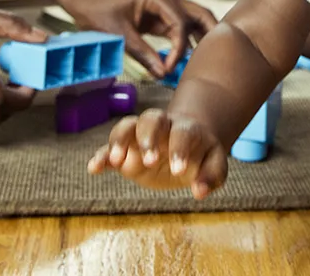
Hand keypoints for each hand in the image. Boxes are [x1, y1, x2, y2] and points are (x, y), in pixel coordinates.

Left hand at [65, 0, 216, 77]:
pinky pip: (178, 28)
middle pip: (200, 14)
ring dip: (199, 39)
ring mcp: (163, 6)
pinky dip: (184, 42)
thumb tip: (163, 73)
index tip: (169, 70)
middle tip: (215, 58)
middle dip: (210, 34)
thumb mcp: (119, 34)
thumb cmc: (96, 11)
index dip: (179, 49)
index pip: (181, 24)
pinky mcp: (157, 16)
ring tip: (204, 62)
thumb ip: (143, 53)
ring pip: (192, 21)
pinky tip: (186, 59)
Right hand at [88, 108, 228, 198]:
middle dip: (147, 137)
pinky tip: (94, 168)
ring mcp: (140, 137)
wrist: (188, 143)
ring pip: (126, 126)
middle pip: (150, 118)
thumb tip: (199, 192)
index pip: (181, 132)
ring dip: (119, 140)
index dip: (179, 149)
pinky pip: (110, 148)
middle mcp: (161, 127)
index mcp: (185, 128)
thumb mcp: (215, 164)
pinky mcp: (126, 152)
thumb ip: (211, 176)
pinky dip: (101, 156)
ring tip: (116, 161)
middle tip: (150, 161)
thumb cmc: (202, 154)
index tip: (178, 171)